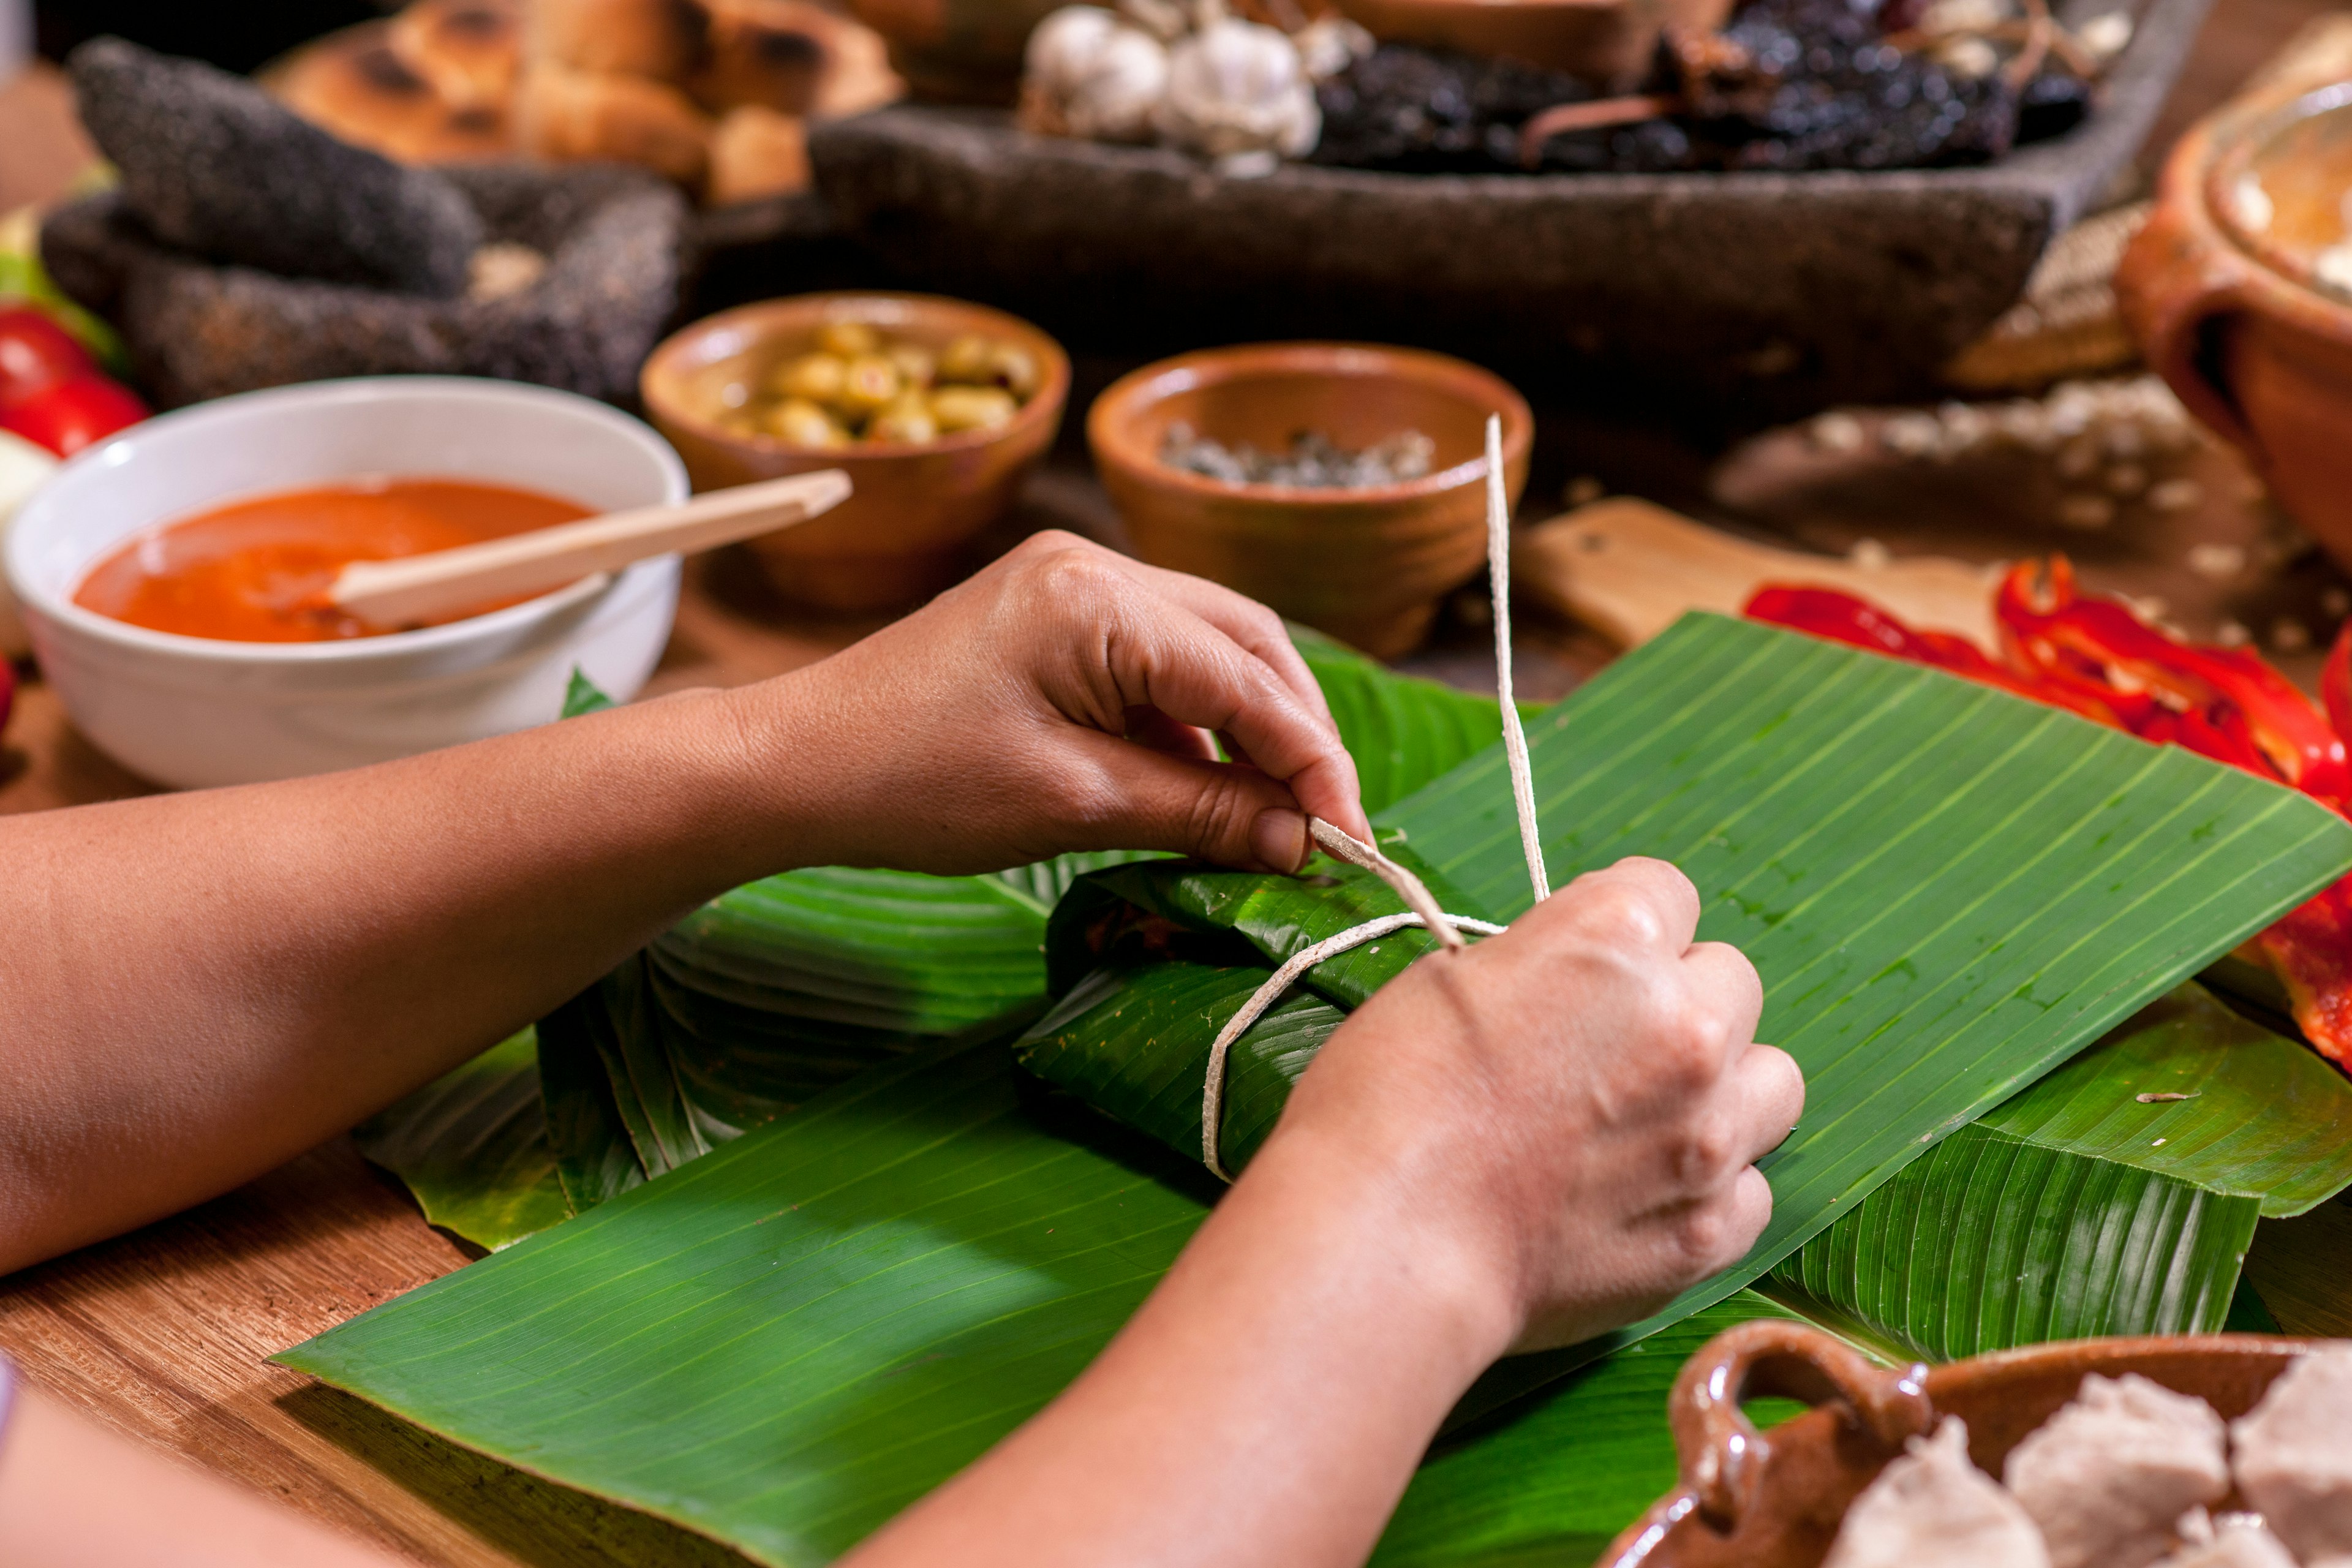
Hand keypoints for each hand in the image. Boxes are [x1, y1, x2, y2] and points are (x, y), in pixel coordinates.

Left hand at [759, 531, 1369, 875]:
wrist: (793, 764)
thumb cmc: (915, 783)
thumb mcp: (1073, 804)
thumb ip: (1202, 810)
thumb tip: (1306, 838)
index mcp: (1099, 598)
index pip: (1248, 679)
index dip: (1313, 763)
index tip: (1350, 838)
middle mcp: (1094, 566)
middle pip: (1245, 643)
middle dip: (1295, 734)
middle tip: (1329, 822)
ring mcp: (1070, 583)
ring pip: (1206, 649)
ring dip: (1248, 729)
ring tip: (1276, 814)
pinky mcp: (1051, 614)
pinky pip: (1154, 663)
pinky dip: (1191, 724)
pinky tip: (1205, 786)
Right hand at [1263, 856, 1804, 1352]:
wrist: (1386, 1242)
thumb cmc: (1384, 1103)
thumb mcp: (1445, 983)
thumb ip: (1541, 969)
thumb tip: (1570, 991)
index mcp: (1615, 937)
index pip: (1667, 892)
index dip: (1622, 932)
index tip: (1587, 971)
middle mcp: (1687, 1022)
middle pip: (1732, 982)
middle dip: (1680, 1005)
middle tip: (1609, 1054)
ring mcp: (1710, 1133)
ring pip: (1774, 1082)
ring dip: (1723, 1093)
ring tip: (1650, 1126)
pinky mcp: (1710, 1230)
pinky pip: (1751, 1192)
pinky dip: (1708, 1194)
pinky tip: (1640, 1204)